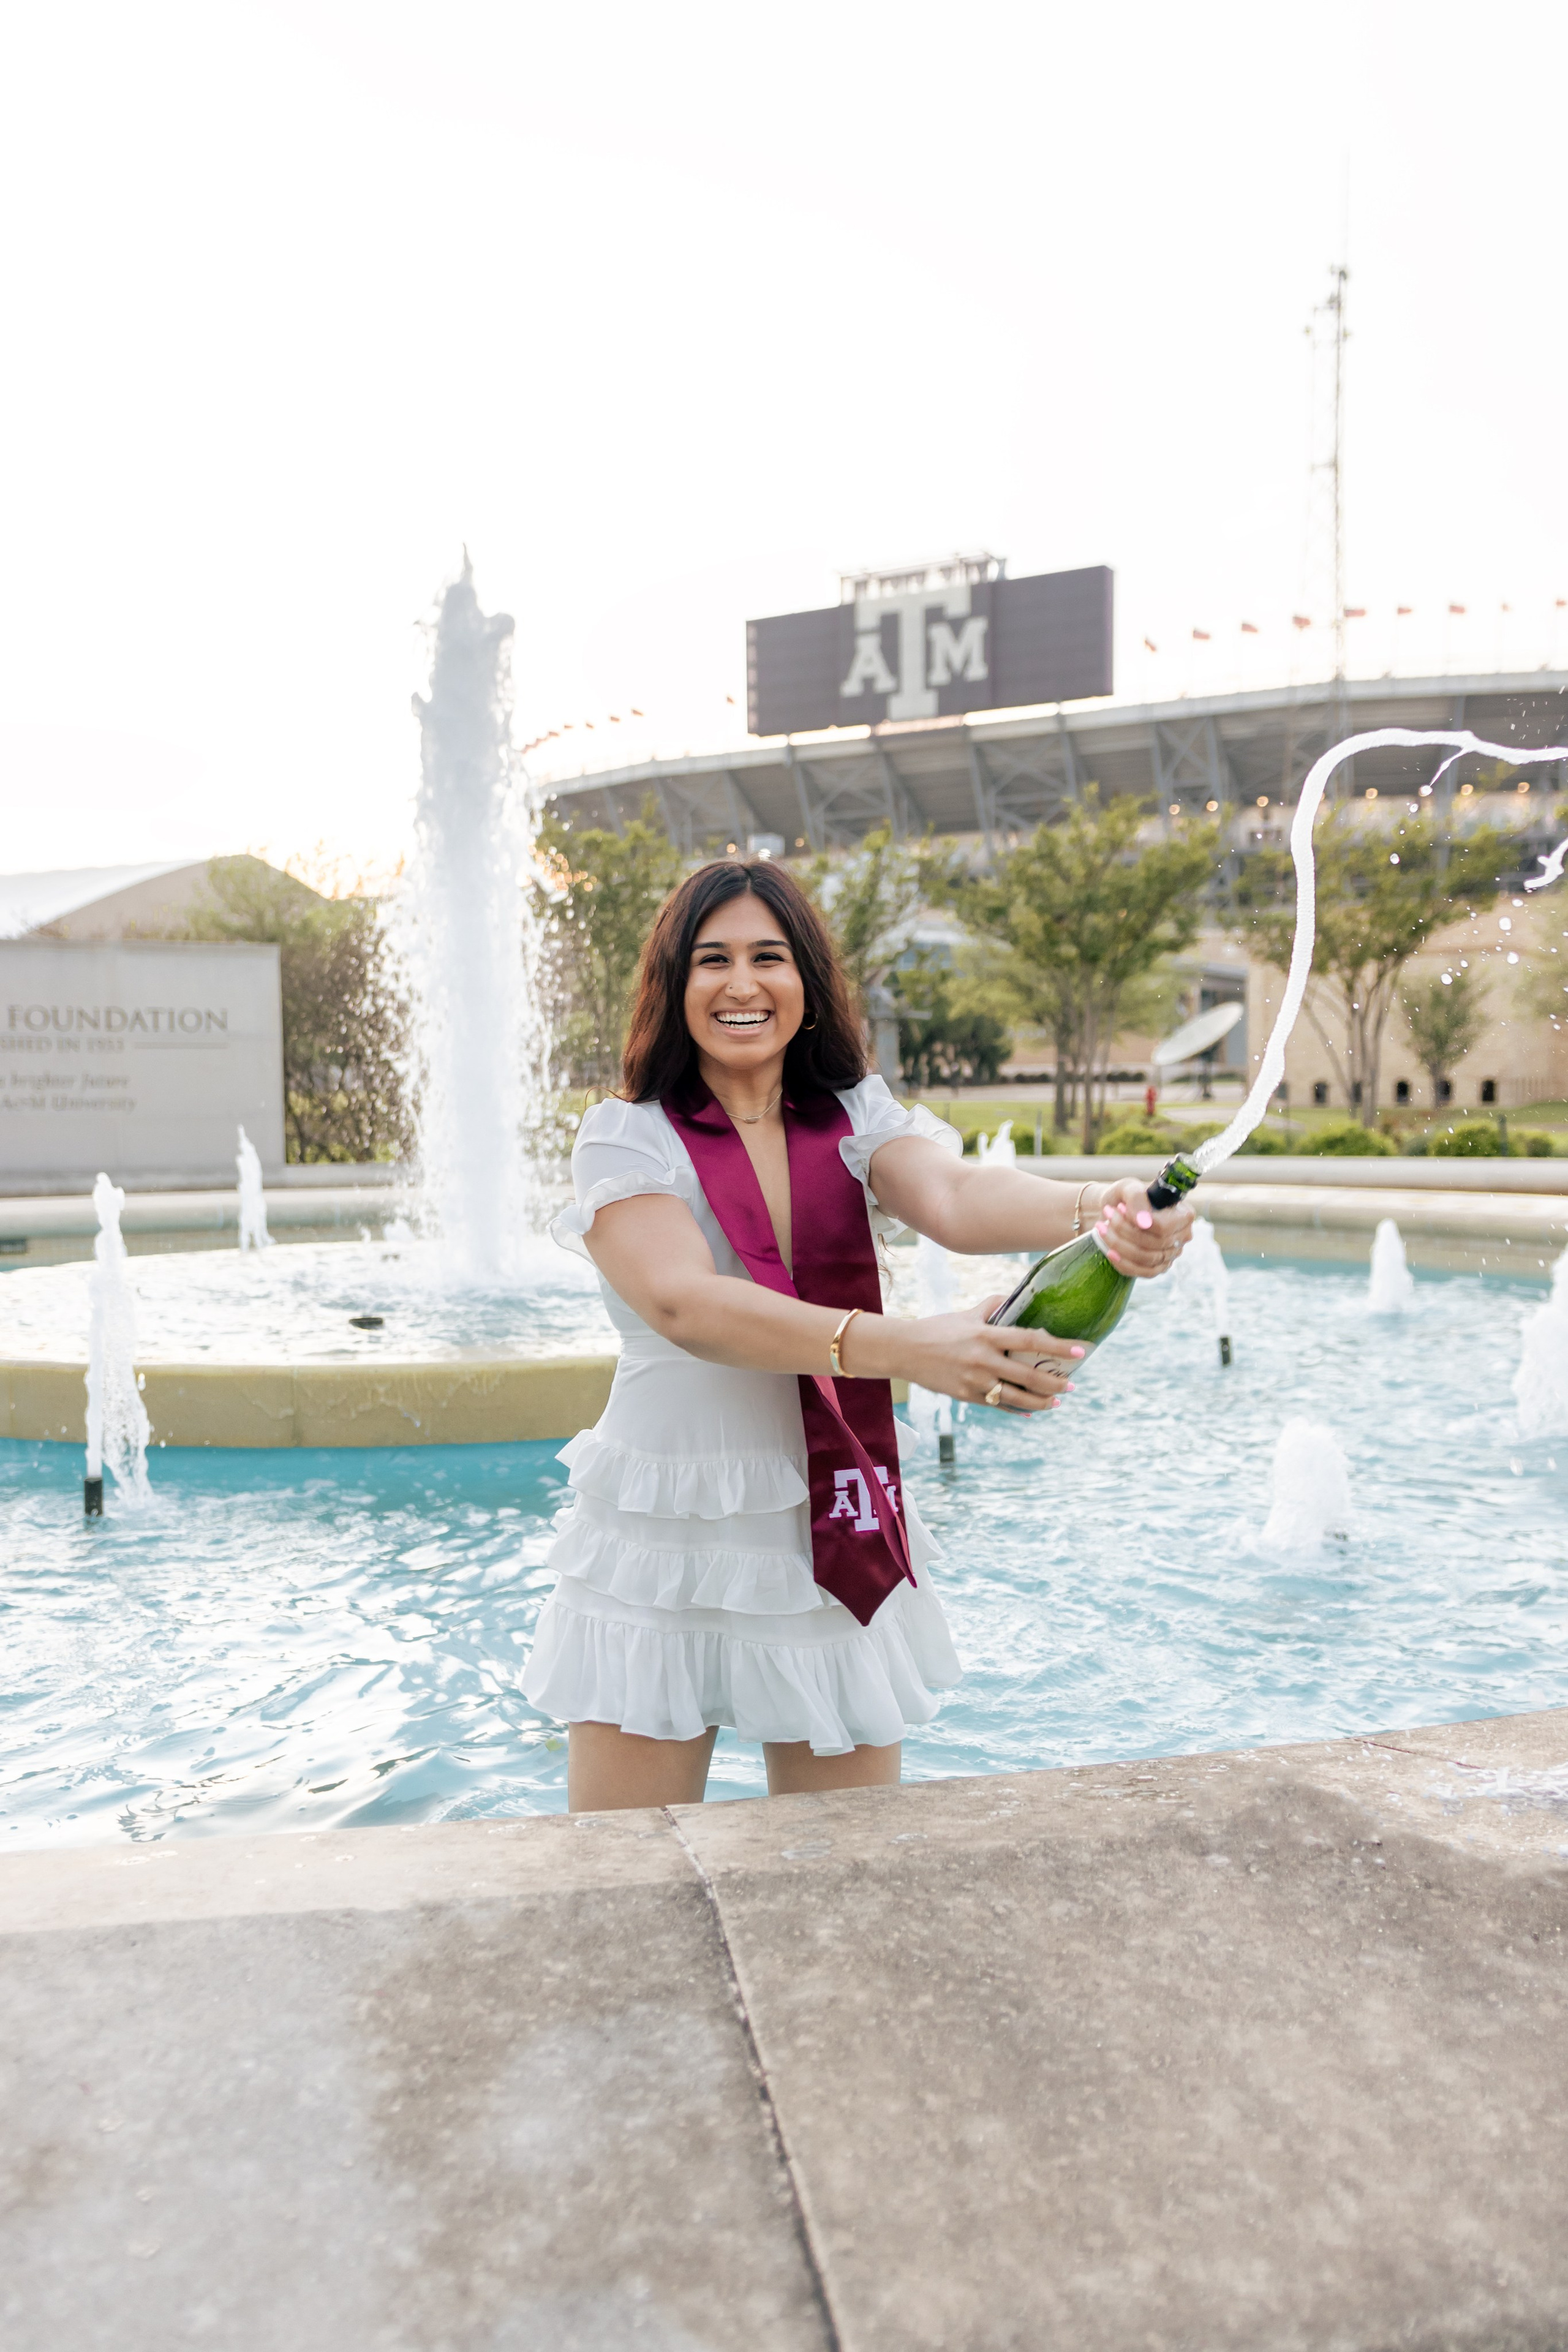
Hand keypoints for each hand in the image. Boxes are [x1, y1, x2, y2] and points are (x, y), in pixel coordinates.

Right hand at [894, 1301, 1083, 1415]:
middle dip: (1055, 1383)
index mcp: (986, 1335)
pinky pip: (998, 1406)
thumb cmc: (937, 1329)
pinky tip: (1030, 1410)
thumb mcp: (966, 1314)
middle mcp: (983, 1360)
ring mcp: (975, 1381)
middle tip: (1071, 1385)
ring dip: (1041, 1401)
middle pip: (1028, 1376)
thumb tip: (1015, 1297)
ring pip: (1016, 1397)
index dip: (1056, 1346)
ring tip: (1056, 1402)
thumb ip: (992, 1307)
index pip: (1029, 1341)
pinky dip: (1017, 1409)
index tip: (1079, 1351)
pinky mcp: (967, 1396)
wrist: (905, 1351)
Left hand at [1092, 1179, 1193, 1279]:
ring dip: (1119, 1245)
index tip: (1119, 1208)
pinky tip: (1109, 1251)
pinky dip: (1123, 1263)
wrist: (1115, 1211)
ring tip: (1102, 1229)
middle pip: (1154, 1244)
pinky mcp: (1158, 1267)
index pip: (1164, 1227)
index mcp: (1183, 1215)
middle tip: (1106, 1214)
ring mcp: (1171, 1254)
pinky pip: (1142, 1272)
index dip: (1139, 1222)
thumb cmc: (1127, 1197)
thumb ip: (1137, 1199)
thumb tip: (1143, 1222)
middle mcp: (1182, 1236)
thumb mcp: (1130, 1187)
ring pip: (1147, 1259)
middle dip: (1124, 1231)